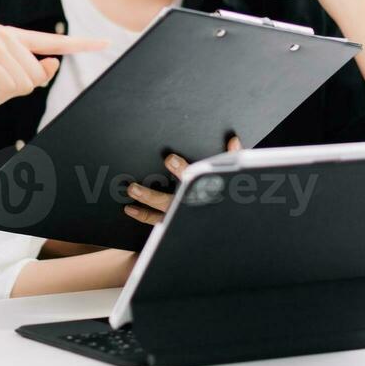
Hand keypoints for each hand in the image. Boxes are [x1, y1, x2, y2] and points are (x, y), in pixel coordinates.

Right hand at [0, 25, 106, 119]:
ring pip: (27, 80)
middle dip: (18, 88)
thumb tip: (53, 64)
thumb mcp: (9, 87)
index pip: (53, 42)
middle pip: (39, 72)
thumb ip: (32, 76)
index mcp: (13, 38)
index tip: (106, 43)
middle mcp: (5, 33)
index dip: (82, 44)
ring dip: (6, 91)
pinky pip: (12, 84)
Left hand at [124, 135, 241, 225]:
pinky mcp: (174, 224)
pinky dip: (143, 216)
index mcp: (202, 194)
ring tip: (130, 193)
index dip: (181, 170)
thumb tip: (234, 140)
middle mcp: (189, 208)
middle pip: (167, 202)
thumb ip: (232, 157)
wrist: (228, 224)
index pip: (191, 182)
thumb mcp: (232, 177)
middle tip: (134, 188)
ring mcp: (180, 218)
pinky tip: (130, 210)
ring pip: (158, 215)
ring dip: (142, 207)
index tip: (169, 160)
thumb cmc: (227, 198)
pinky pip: (156, 222)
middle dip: (150, 196)